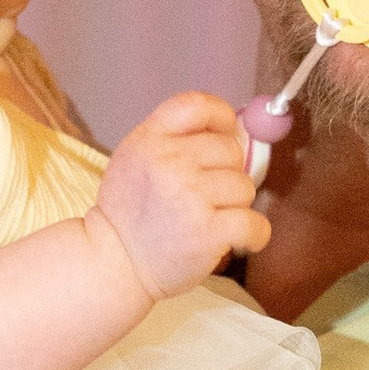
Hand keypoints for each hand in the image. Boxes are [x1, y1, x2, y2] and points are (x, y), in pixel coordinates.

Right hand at [91, 93, 269, 299]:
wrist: (113, 264)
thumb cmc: (130, 215)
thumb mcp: (134, 159)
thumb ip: (174, 138)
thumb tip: (234, 128)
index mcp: (149, 139)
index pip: (197, 106)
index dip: (221, 117)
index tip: (226, 133)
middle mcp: (169, 161)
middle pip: (230, 149)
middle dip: (226, 173)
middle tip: (203, 197)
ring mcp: (190, 196)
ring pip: (245, 186)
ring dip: (235, 206)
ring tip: (206, 220)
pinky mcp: (208, 231)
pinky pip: (255, 223)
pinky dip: (254, 235)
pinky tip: (235, 240)